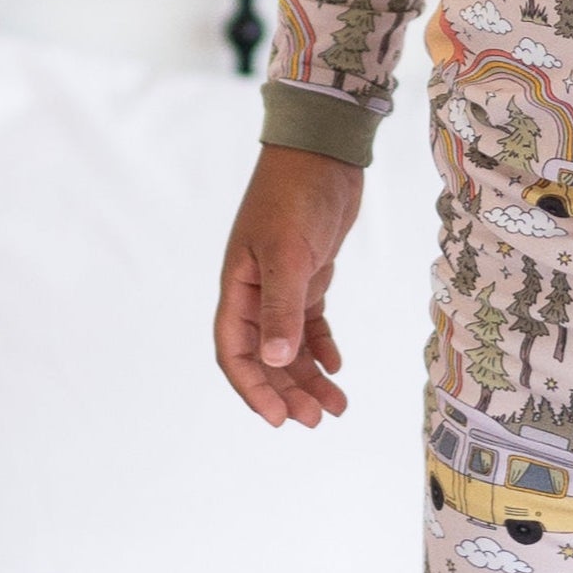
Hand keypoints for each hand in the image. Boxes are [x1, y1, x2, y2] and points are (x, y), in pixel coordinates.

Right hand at [217, 145, 364, 427]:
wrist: (323, 152)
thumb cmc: (297, 196)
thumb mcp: (288, 254)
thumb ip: (282, 307)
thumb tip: (275, 360)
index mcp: (238, 288)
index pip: (235, 352)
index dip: (253, 389)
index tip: (279, 419)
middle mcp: (255, 292)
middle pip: (265, 357)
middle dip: (288, 391)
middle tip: (319, 420)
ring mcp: (282, 284)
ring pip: (290, 345)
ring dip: (309, 377)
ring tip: (337, 406)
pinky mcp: (309, 275)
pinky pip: (310, 323)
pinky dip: (322, 346)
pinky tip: (337, 366)